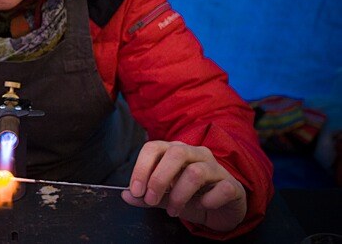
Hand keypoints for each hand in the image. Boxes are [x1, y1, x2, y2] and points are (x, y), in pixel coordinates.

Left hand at [121, 140, 246, 231]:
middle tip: (150, 200)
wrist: (222, 210)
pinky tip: (204, 205)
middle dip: (158, 179)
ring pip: (195, 172)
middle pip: (175, 154)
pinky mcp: (232, 184)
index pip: (154, 148)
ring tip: (174, 210)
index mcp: (175, 151)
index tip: (135, 190)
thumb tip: (126, 195)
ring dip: (179, 195)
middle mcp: (195, 153)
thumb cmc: (192, 198)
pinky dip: (210, 199)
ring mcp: (216, 167)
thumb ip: (147, 195)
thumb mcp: (165, 197)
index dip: (142, 167)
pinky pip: (222, 187)